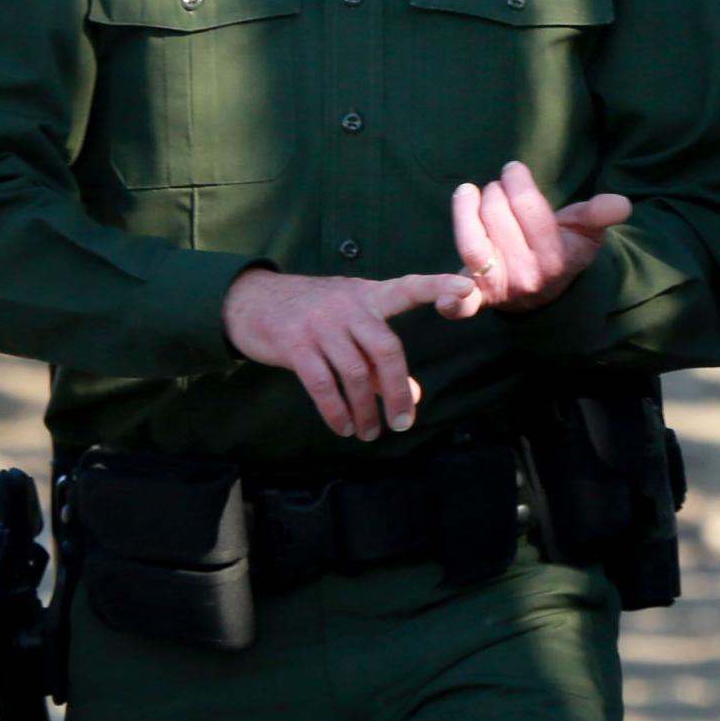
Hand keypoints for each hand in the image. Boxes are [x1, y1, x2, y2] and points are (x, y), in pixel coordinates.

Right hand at [222, 267, 475, 439]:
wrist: (252, 300)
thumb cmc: (314, 313)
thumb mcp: (351, 322)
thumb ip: (380, 356)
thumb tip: (411, 397)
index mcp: (370, 295)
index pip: (410, 288)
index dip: (438, 288)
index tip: (467, 289)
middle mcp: (349, 307)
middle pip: (386, 350)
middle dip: (397, 391)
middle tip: (403, 422)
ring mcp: (321, 325)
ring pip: (355, 373)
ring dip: (365, 410)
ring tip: (371, 432)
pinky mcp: (294, 345)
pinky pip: (322, 384)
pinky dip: (336, 411)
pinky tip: (344, 428)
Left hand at [447, 160, 631, 313]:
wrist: (545, 293)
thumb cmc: (564, 250)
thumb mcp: (586, 232)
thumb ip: (600, 214)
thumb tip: (621, 204)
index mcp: (556, 257)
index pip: (529, 209)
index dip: (517, 182)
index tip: (513, 169)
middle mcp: (527, 275)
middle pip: (497, 218)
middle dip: (495, 193)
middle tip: (498, 189)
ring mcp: (500, 288)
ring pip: (473, 243)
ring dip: (465, 211)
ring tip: (468, 193)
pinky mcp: (477, 298)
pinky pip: (461, 303)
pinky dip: (451, 299)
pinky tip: (443, 296)